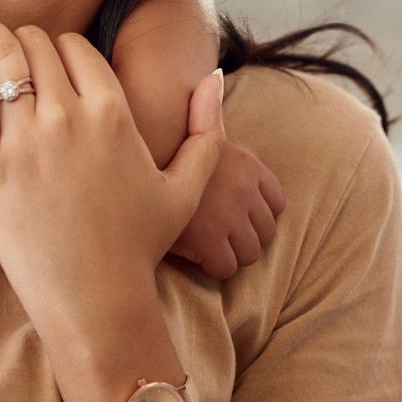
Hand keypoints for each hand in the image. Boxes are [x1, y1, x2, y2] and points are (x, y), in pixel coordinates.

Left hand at [0, 21, 224, 345]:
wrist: (94, 300)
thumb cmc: (137, 246)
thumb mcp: (185, 188)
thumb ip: (205, 131)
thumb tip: (215, 76)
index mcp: (113, 113)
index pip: (75, 46)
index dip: (61, 47)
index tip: (52, 59)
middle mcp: (69, 117)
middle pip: (36, 44)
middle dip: (25, 40)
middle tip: (16, 48)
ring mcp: (26, 138)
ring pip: (4, 57)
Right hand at [169, 140, 285, 278]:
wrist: (125, 164)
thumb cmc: (159, 155)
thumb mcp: (200, 142)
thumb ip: (224, 155)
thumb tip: (228, 133)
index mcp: (247, 161)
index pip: (276, 203)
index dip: (252, 213)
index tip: (228, 215)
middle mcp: (243, 186)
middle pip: (266, 232)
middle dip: (240, 235)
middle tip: (209, 230)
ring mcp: (228, 213)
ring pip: (249, 253)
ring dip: (226, 252)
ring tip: (198, 241)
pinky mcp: (208, 238)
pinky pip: (226, 267)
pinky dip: (209, 265)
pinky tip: (187, 250)